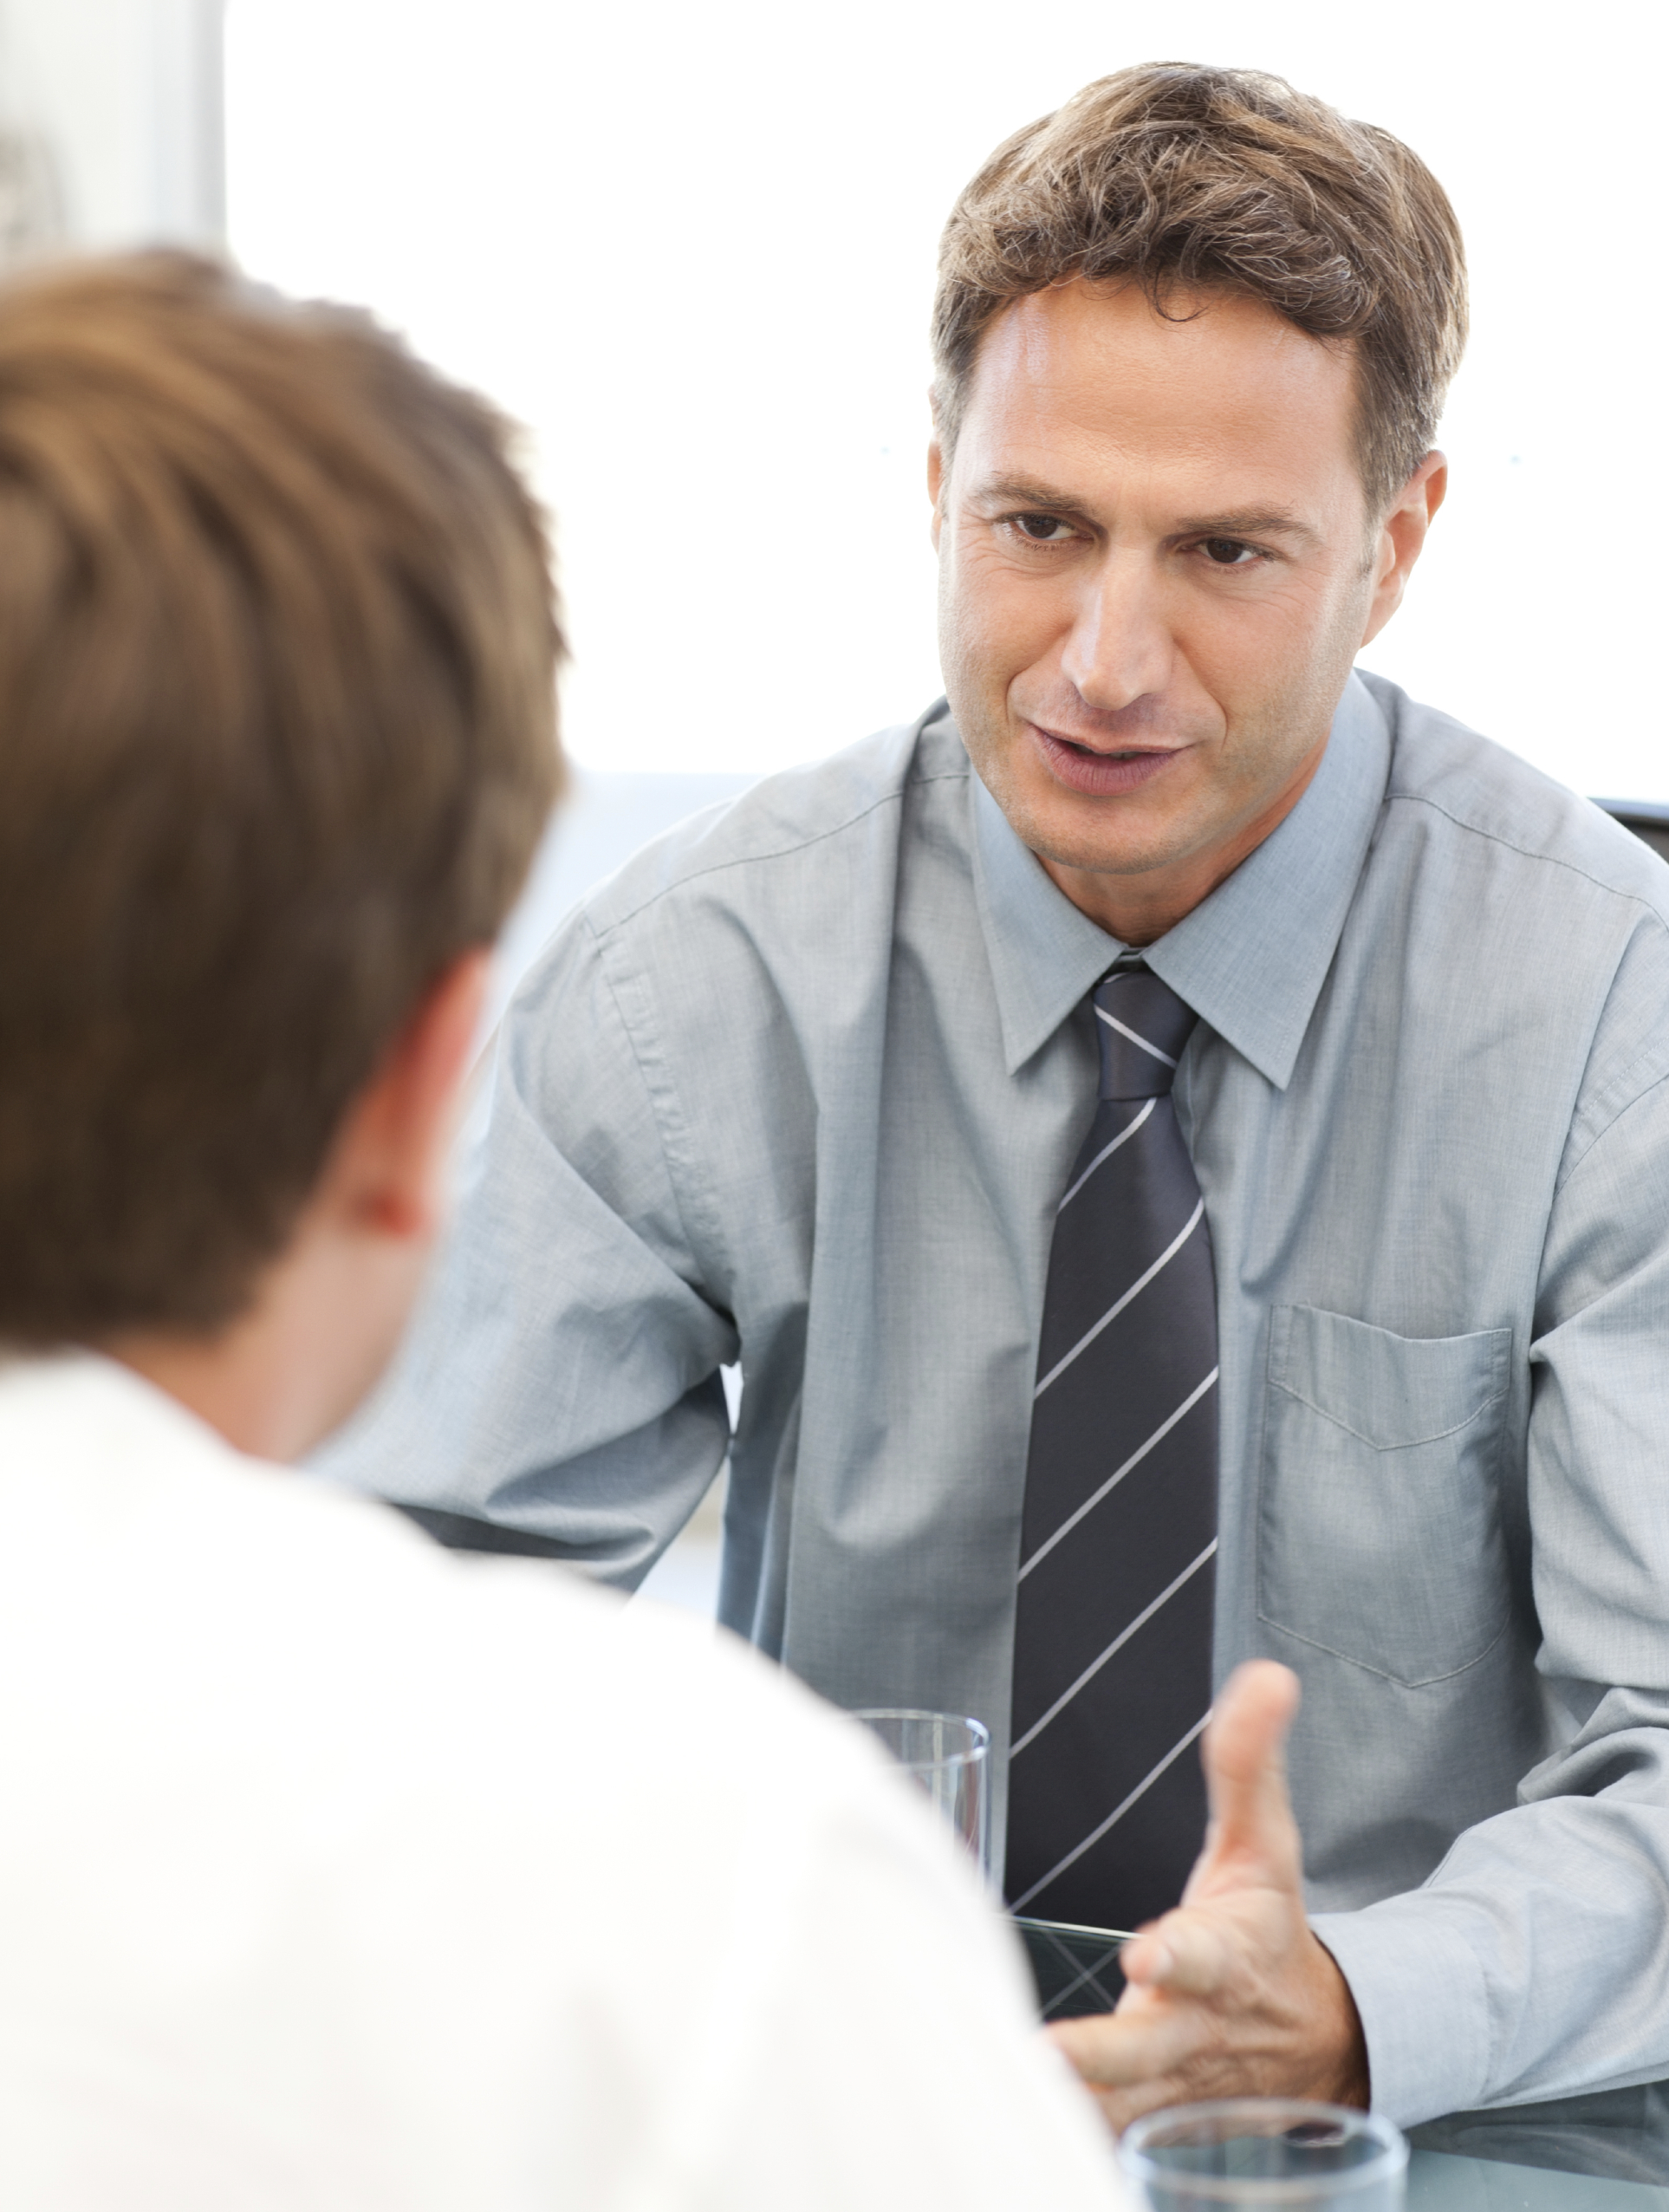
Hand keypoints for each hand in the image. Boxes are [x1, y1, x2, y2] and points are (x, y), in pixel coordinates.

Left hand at [1047, 1660, 1368, 2131]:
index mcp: (1227, 1955)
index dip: (1177, 1955)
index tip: (1148, 1953)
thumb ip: (1249, 1762)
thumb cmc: (1269, 1927)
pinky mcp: (1149, 2121)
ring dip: (1072, 2108)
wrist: (1318, 2039)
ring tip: (1011, 2095)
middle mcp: (1197, 2029)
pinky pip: (1109, 2140)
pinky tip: (1003, 2137)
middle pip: (1149, 2051)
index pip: (1203, 1954)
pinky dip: (1071, 2140)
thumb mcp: (1265, 1841)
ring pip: (1120, 2109)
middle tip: (1047, 2056)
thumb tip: (1267, 1676)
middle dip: (1102, 2056)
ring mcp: (1172, 2085)